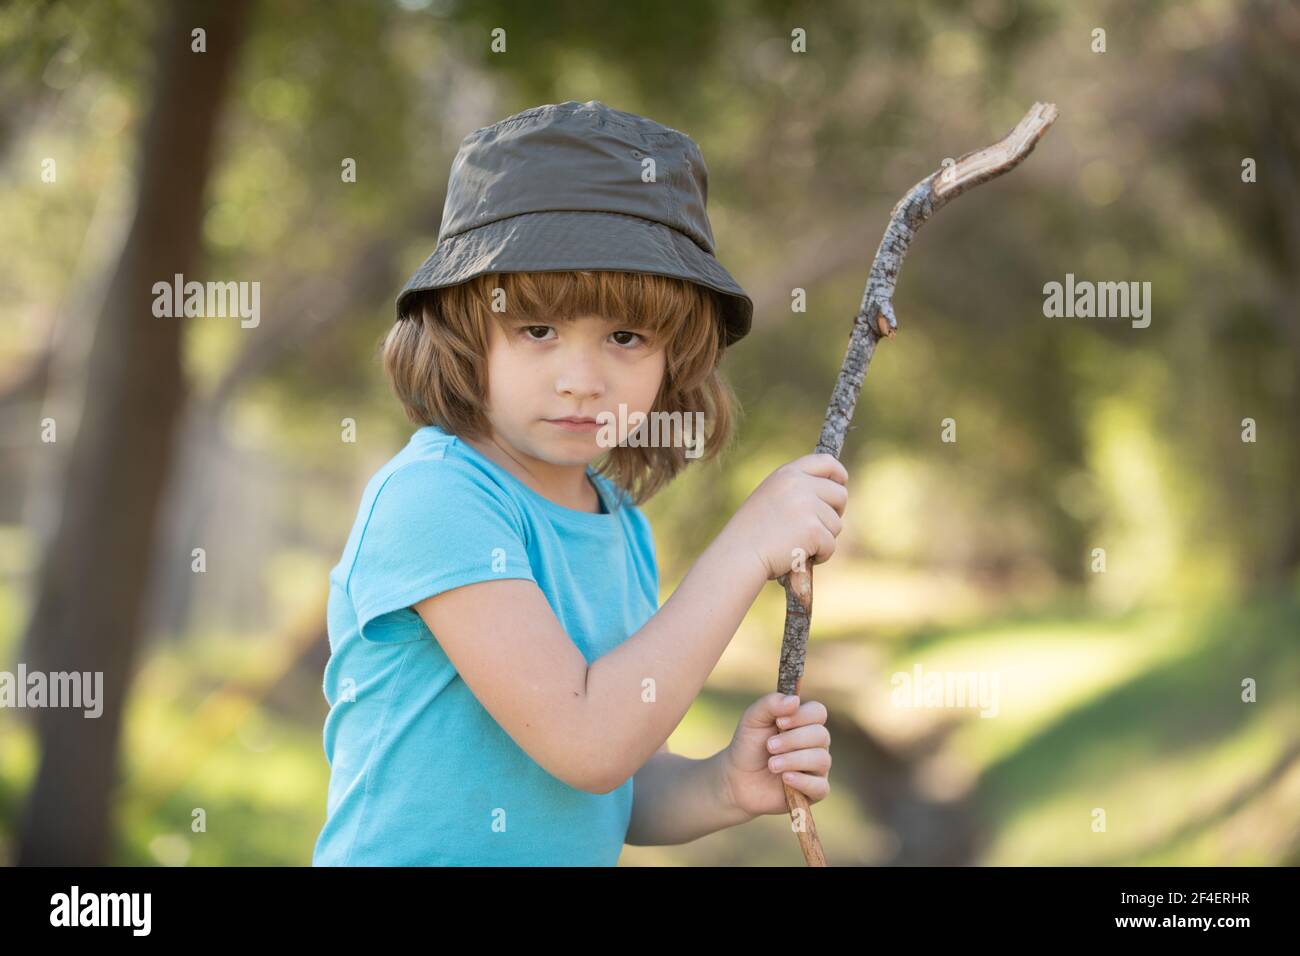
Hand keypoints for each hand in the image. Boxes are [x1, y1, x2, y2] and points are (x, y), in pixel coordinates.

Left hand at [716, 692, 830, 818]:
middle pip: (821, 735)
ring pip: (821, 760)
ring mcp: (816, 768)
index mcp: (804, 723)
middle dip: (793, 740)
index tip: (779, 722)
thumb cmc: (748, 745)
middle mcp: (815, 744)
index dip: (802, 716)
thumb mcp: (752, 719)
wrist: (737, 778)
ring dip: (794, 760)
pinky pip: (821, 787)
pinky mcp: (814, 791)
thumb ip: (770, 704)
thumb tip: (794, 700)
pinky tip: (785, 778)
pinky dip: (803, 781)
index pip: (818, 712)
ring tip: (771, 765)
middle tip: (769, 746)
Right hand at [721, 453, 848, 580]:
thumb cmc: (751, 533)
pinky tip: (798, 555)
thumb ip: (796, 490)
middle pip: (840, 494)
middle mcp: (799, 484)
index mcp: (787, 474)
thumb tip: (833, 492)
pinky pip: (831, 544)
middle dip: (834, 513)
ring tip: (797, 544)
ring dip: (823, 538)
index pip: (826, 462)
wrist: (738, 555)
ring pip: (836, 524)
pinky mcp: (813, 529)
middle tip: (818, 528)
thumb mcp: (770, 498)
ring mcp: (807, 505)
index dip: (838, 474)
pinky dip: (820, 555)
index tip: (841, 484)